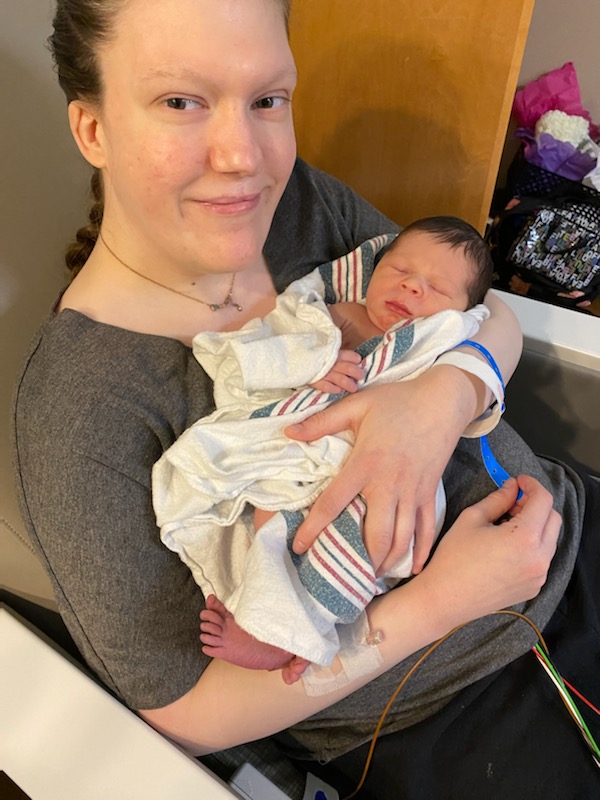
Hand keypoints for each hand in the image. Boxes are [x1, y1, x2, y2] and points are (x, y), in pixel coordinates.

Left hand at [285, 367, 476, 574]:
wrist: (443, 399)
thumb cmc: (397, 401)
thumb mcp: (356, 405)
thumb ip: (321, 422)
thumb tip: (287, 432)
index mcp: (365, 464)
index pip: (334, 503)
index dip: (314, 528)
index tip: (300, 547)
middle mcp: (389, 484)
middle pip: (375, 534)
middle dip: (362, 559)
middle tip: (346, 573)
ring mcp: (413, 491)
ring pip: (402, 537)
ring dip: (388, 561)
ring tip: (373, 574)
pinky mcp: (431, 492)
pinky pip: (427, 528)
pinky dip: (422, 551)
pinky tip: (414, 568)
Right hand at [310, 350, 362, 393]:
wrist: (289, 359)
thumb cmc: (308, 353)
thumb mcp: (321, 346)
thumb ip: (332, 348)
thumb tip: (346, 350)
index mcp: (331, 351)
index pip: (347, 355)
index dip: (354, 358)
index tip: (358, 360)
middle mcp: (328, 362)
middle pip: (348, 368)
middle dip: (356, 373)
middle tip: (360, 376)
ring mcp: (322, 372)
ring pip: (340, 379)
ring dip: (349, 384)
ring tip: (354, 388)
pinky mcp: (314, 381)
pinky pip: (326, 387)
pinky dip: (334, 389)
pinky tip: (339, 391)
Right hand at [420, 475, 560, 624]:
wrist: (446, 597)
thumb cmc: (454, 557)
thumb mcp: (472, 518)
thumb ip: (498, 499)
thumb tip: (512, 487)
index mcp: (525, 537)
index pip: (544, 500)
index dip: (533, 485)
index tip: (520, 481)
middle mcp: (539, 558)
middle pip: (553, 519)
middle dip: (536, 504)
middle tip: (513, 502)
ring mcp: (539, 576)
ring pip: (549, 539)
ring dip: (535, 525)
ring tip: (507, 524)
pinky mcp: (533, 587)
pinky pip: (541, 558)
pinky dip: (531, 545)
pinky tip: (506, 546)